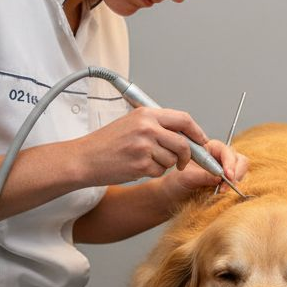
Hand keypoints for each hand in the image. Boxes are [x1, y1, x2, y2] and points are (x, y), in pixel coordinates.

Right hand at [74, 107, 209, 186]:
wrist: (85, 158)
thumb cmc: (107, 142)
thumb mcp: (132, 123)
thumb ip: (157, 125)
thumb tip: (185, 133)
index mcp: (147, 114)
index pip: (184, 119)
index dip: (196, 132)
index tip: (201, 141)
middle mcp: (148, 128)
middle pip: (183, 143)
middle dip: (187, 156)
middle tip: (181, 162)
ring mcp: (145, 146)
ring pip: (172, 159)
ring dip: (164, 164)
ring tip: (145, 160)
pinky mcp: (141, 164)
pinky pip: (160, 171)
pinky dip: (153, 172)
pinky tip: (137, 167)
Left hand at [168, 139, 248, 195]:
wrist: (172, 196)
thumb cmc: (176, 183)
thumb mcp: (186, 178)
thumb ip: (202, 176)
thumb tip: (219, 177)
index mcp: (210, 149)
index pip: (227, 151)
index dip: (230, 162)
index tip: (227, 175)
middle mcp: (221, 158)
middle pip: (240, 160)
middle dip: (237, 172)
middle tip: (228, 186)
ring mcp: (226, 171)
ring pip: (242, 172)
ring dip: (236, 182)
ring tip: (222, 192)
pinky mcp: (228, 184)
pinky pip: (238, 184)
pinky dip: (234, 189)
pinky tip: (224, 195)